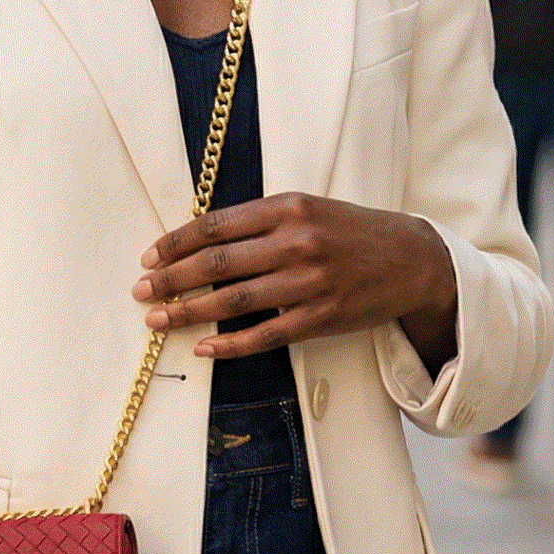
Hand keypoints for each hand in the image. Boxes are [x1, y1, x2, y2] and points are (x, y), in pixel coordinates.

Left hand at [136, 193, 459, 372]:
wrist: (412, 258)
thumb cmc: (350, 231)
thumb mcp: (308, 208)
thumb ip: (260, 220)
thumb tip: (201, 239)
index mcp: (287, 207)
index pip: (216, 225)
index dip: (176, 243)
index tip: (149, 257)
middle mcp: (295, 241)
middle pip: (216, 264)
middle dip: (170, 279)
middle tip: (140, 291)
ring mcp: (309, 282)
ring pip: (233, 301)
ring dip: (188, 312)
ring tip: (158, 319)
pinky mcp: (322, 317)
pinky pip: (265, 334)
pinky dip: (230, 343)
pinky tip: (204, 347)